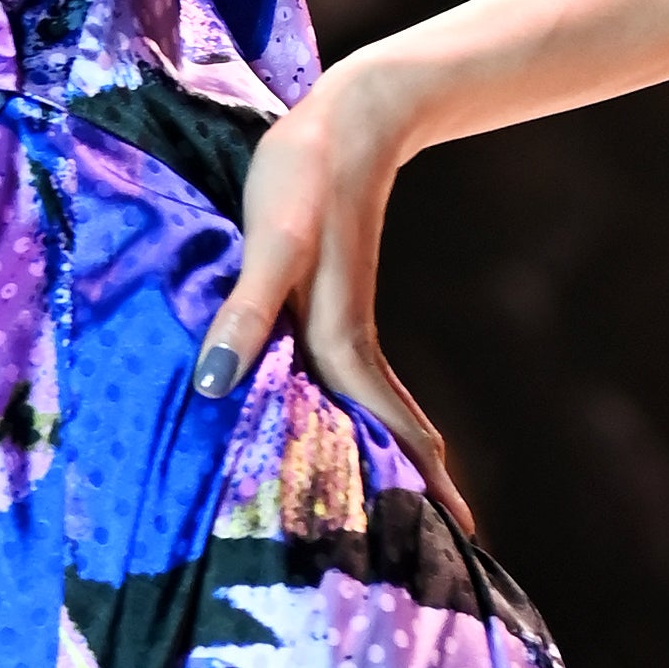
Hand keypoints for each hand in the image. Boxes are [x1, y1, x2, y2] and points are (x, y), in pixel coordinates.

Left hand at [196, 64, 471, 525]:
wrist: (350, 117)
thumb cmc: (302, 175)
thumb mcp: (269, 241)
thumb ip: (245, 311)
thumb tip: (212, 384)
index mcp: (338, 345)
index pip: (387, 435)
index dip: (418, 489)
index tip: (456, 540)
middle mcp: (349, 346)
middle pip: (395, 436)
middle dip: (421, 495)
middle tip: (451, 550)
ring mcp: (347, 328)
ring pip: (380, 412)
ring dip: (400, 462)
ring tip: (416, 514)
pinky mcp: (336, 308)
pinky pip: (360, 384)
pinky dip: (373, 421)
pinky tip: (358, 434)